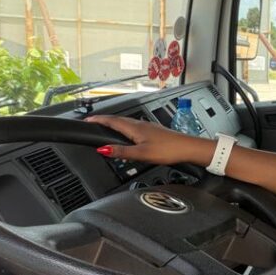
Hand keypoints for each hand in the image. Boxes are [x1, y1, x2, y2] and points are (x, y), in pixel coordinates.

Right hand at [84, 115, 211, 166]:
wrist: (188, 148)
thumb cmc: (168, 150)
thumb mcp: (142, 154)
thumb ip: (122, 152)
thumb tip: (103, 149)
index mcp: (135, 128)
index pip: (112, 121)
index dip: (98, 120)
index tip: (87, 120)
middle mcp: (140, 124)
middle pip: (118, 120)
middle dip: (104, 120)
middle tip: (94, 122)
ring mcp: (148, 127)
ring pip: (126, 123)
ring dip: (115, 124)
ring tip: (107, 127)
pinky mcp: (154, 131)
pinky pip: (134, 127)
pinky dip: (125, 128)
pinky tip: (128, 135)